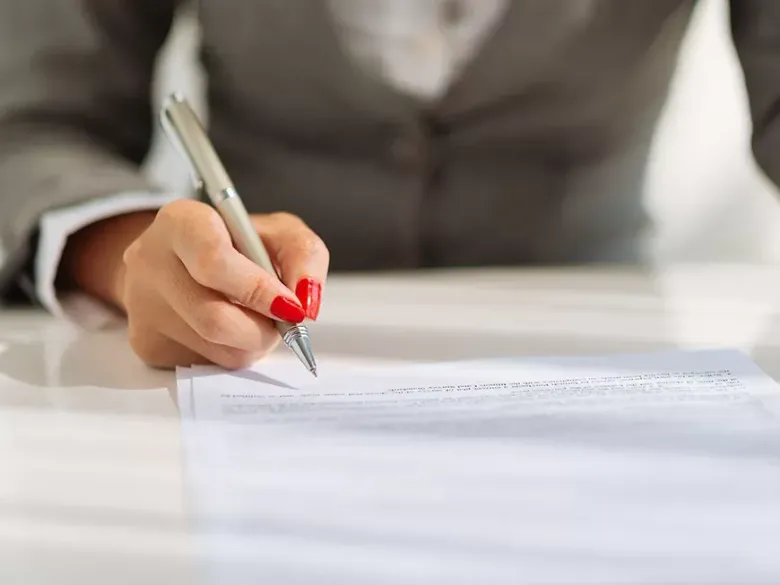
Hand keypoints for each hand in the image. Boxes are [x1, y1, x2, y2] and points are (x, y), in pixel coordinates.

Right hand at [63, 199, 328, 368]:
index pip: (213, 261)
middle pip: (214, 318)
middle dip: (262, 329)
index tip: (291, 306)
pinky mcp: (147, 343)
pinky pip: (204, 364)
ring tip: (257, 319)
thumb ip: (304, 255)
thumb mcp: (278, 232)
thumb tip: (306, 305)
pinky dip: (233, 352)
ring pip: (214, 347)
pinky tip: (231, 329)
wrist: (181, 261)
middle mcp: (150, 262)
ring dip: (253, 343)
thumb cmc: (237, 243)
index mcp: (180, 222)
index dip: (258, 290)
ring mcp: (143, 307)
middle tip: (284, 323)